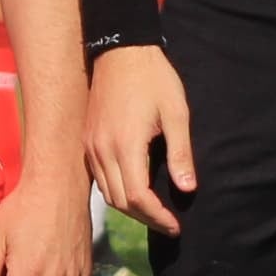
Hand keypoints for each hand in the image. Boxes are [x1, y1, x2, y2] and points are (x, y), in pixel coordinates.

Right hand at [88, 45, 195, 232]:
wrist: (121, 51)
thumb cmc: (154, 79)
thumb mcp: (176, 113)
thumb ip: (181, 153)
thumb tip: (187, 189)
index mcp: (125, 145)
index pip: (137, 198)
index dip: (157, 216)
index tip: (176, 225)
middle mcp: (102, 150)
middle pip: (120, 202)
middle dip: (146, 218)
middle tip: (169, 224)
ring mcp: (91, 146)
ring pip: (107, 193)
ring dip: (130, 208)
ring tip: (155, 212)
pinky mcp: (87, 141)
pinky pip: (99, 178)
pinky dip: (117, 192)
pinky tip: (135, 191)